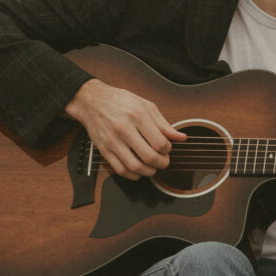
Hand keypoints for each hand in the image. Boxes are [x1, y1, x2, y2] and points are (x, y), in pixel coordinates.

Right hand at [65, 78, 186, 179]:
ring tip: (153, 167)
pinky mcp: (104, 150)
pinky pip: (120, 170)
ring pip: (135, 166)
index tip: (167, 148)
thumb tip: (181, 137)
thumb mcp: (146, 106)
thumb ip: (164, 124)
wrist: (93, 101)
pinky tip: (139, 170)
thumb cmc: (122, 101)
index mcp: (138, 116)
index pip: (159, 142)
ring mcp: (112, 141)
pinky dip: (133, 175)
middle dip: (161, 163)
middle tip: (164, 161)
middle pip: (149, 156)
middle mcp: (124, 129)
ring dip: (148, 172)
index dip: (168, 150)